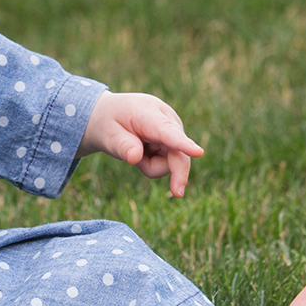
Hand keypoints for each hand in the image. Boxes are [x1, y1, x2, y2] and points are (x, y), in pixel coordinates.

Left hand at [77, 91, 203, 197]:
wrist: (111, 115)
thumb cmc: (109, 123)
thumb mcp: (107, 134)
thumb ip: (121, 145)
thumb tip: (136, 158)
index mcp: (147, 113)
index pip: (167, 132)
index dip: (183, 144)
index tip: (199, 152)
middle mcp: (167, 119)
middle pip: (178, 153)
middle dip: (178, 173)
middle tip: (177, 193)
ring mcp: (173, 130)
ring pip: (172, 162)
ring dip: (151, 165)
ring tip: (134, 151)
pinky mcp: (175, 141)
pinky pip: (169, 164)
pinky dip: (153, 164)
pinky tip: (144, 151)